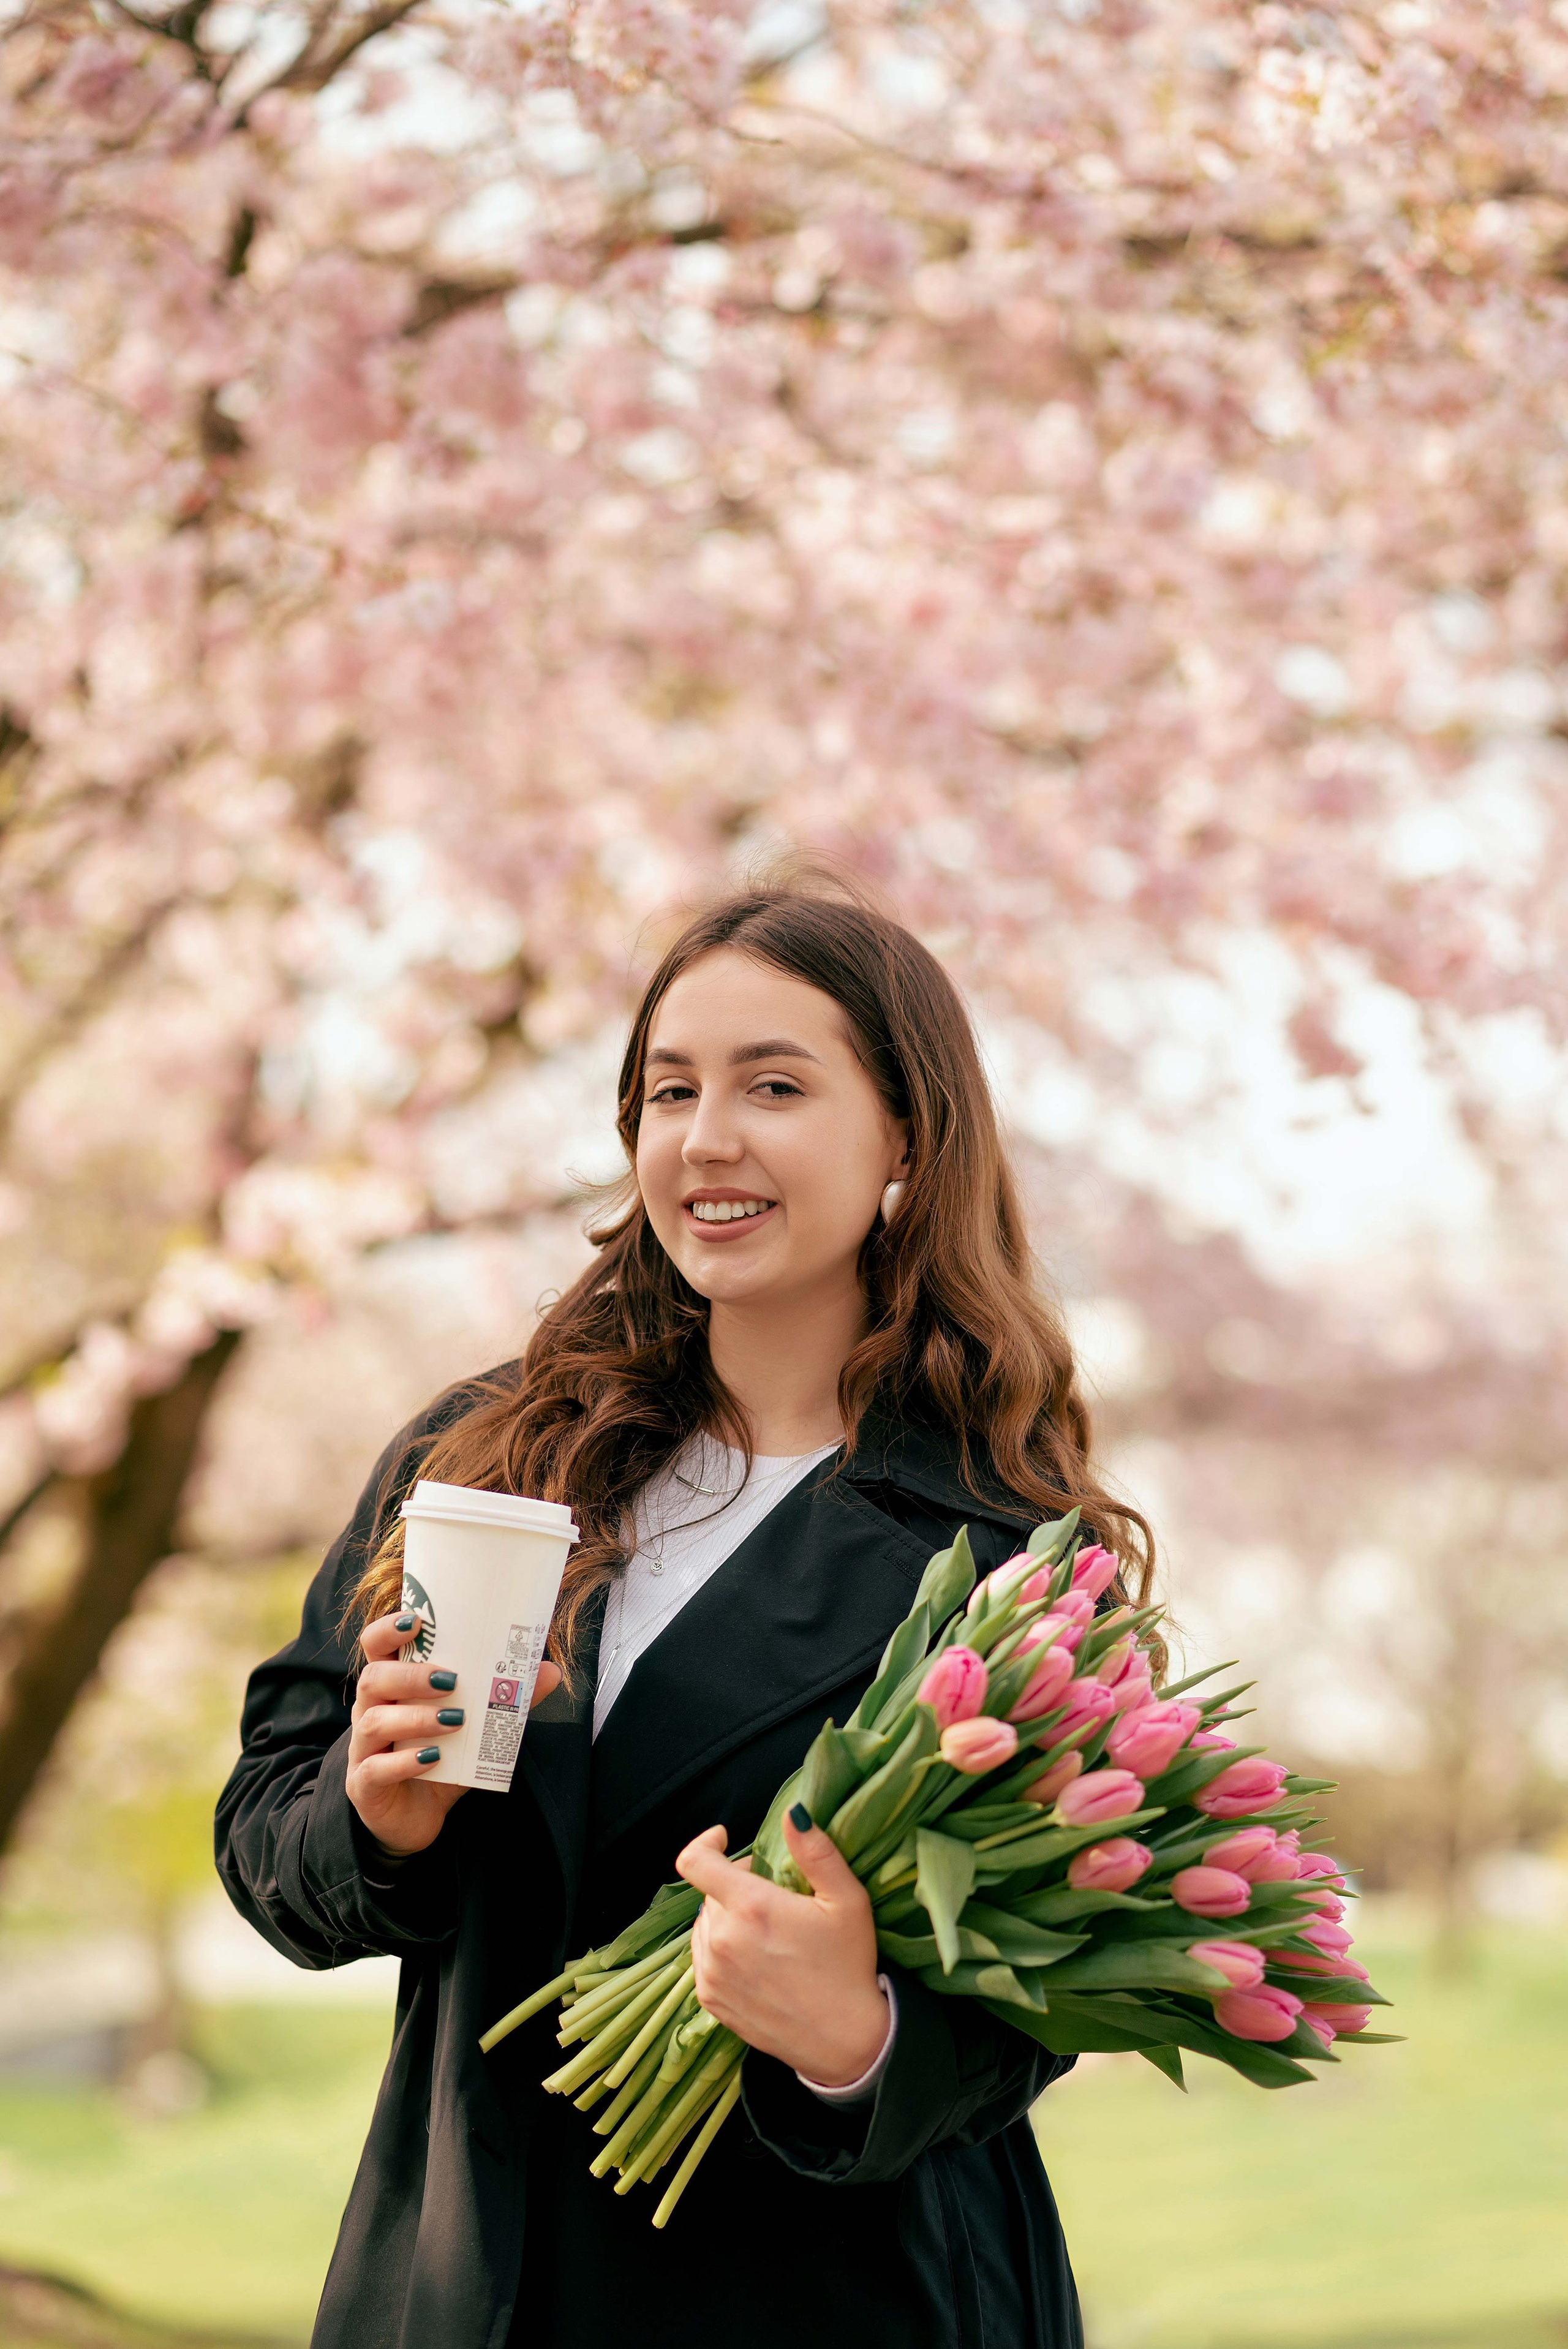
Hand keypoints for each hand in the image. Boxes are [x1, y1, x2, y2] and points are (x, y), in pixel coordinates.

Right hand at [346, 1607, 561, 1858]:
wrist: (414, 1817)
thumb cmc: (439, 1758)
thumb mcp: (473, 1728)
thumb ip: (505, 1700)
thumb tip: (550, 1671)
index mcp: (392, 1687)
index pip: (375, 1646)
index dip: (387, 1629)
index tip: (416, 1620)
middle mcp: (370, 1711)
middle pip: (372, 1678)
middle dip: (411, 1675)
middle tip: (450, 1680)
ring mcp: (363, 1749)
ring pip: (374, 1721)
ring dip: (417, 1718)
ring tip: (455, 1720)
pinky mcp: (364, 1785)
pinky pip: (376, 1769)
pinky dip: (405, 1762)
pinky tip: (433, 1758)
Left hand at [674, 1809, 888, 2085]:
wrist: (845, 2040)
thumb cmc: (849, 1966)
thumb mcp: (846, 1901)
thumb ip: (816, 1852)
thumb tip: (793, 1812)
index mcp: (750, 1908)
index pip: (694, 1862)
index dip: (705, 1842)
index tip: (725, 1839)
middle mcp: (721, 1940)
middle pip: (709, 1893)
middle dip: (734, 1886)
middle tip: (773, 1897)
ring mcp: (712, 1974)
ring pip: (704, 1925)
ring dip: (726, 1918)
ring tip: (766, 1930)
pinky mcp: (711, 2001)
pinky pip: (703, 1958)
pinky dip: (721, 1949)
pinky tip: (755, 1958)